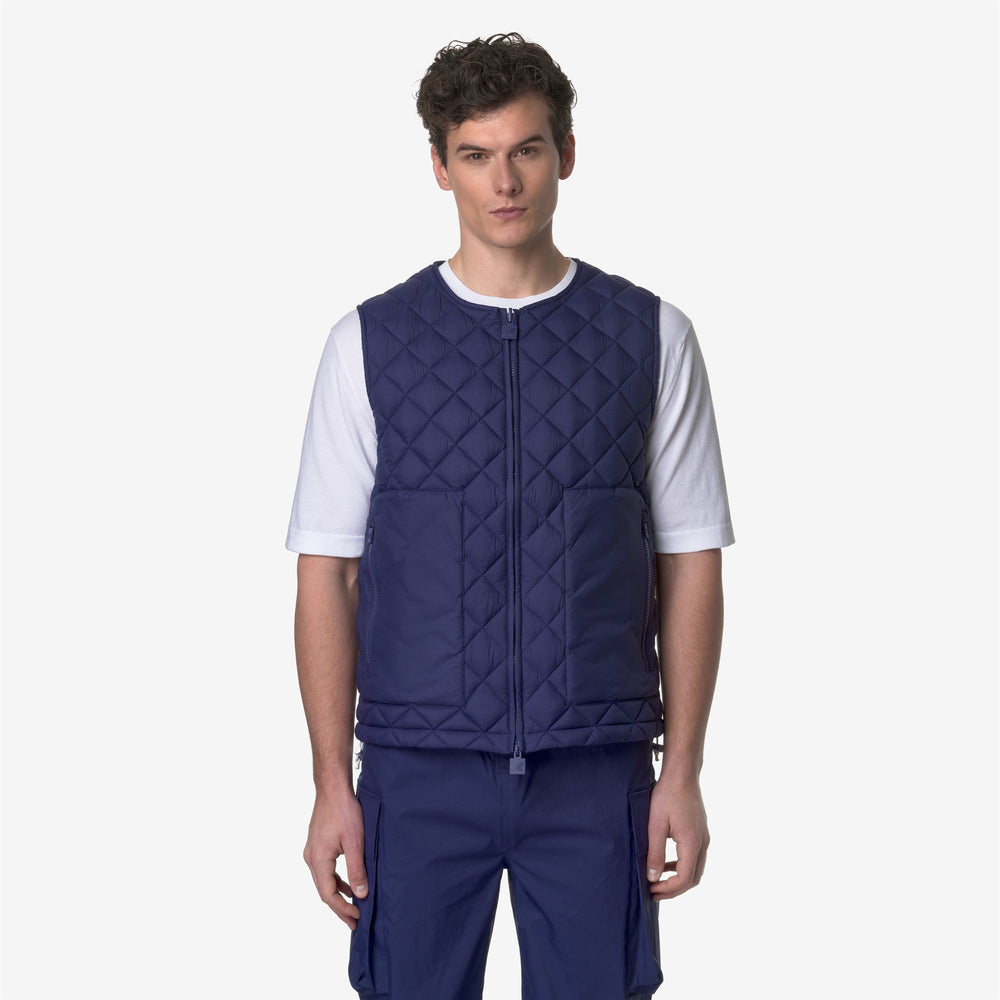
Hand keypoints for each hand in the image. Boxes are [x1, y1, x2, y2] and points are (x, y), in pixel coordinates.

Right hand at [303, 787, 368, 928]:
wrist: (332, 788)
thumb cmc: (344, 811)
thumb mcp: (355, 842)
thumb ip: (357, 870)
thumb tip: (361, 894)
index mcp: (318, 860)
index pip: (328, 895)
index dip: (342, 909)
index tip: (357, 919)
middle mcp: (310, 858)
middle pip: (324, 891)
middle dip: (340, 907)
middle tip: (355, 921)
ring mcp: (312, 851)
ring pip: (324, 881)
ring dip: (338, 894)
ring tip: (353, 907)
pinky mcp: (317, 845)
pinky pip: (325, 869)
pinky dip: (336, 880)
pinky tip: (348, 884)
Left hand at [645, 774, 709, 899]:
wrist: (682, 774)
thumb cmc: (667, 795)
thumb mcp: (655, 825)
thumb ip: (655, 853)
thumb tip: (653, 877)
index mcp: (692, 843)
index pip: (684, 878)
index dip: (668, 889)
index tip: (652, 890)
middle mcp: (703, 843)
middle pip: (693, 878)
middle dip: (674, 889)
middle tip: (655, 892)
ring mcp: (704, 837)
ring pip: (696, 869)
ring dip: (679, 879)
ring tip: (658, 881)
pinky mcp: (700, 832)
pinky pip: (695, 857)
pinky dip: (682, 866)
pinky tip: (666, 863)